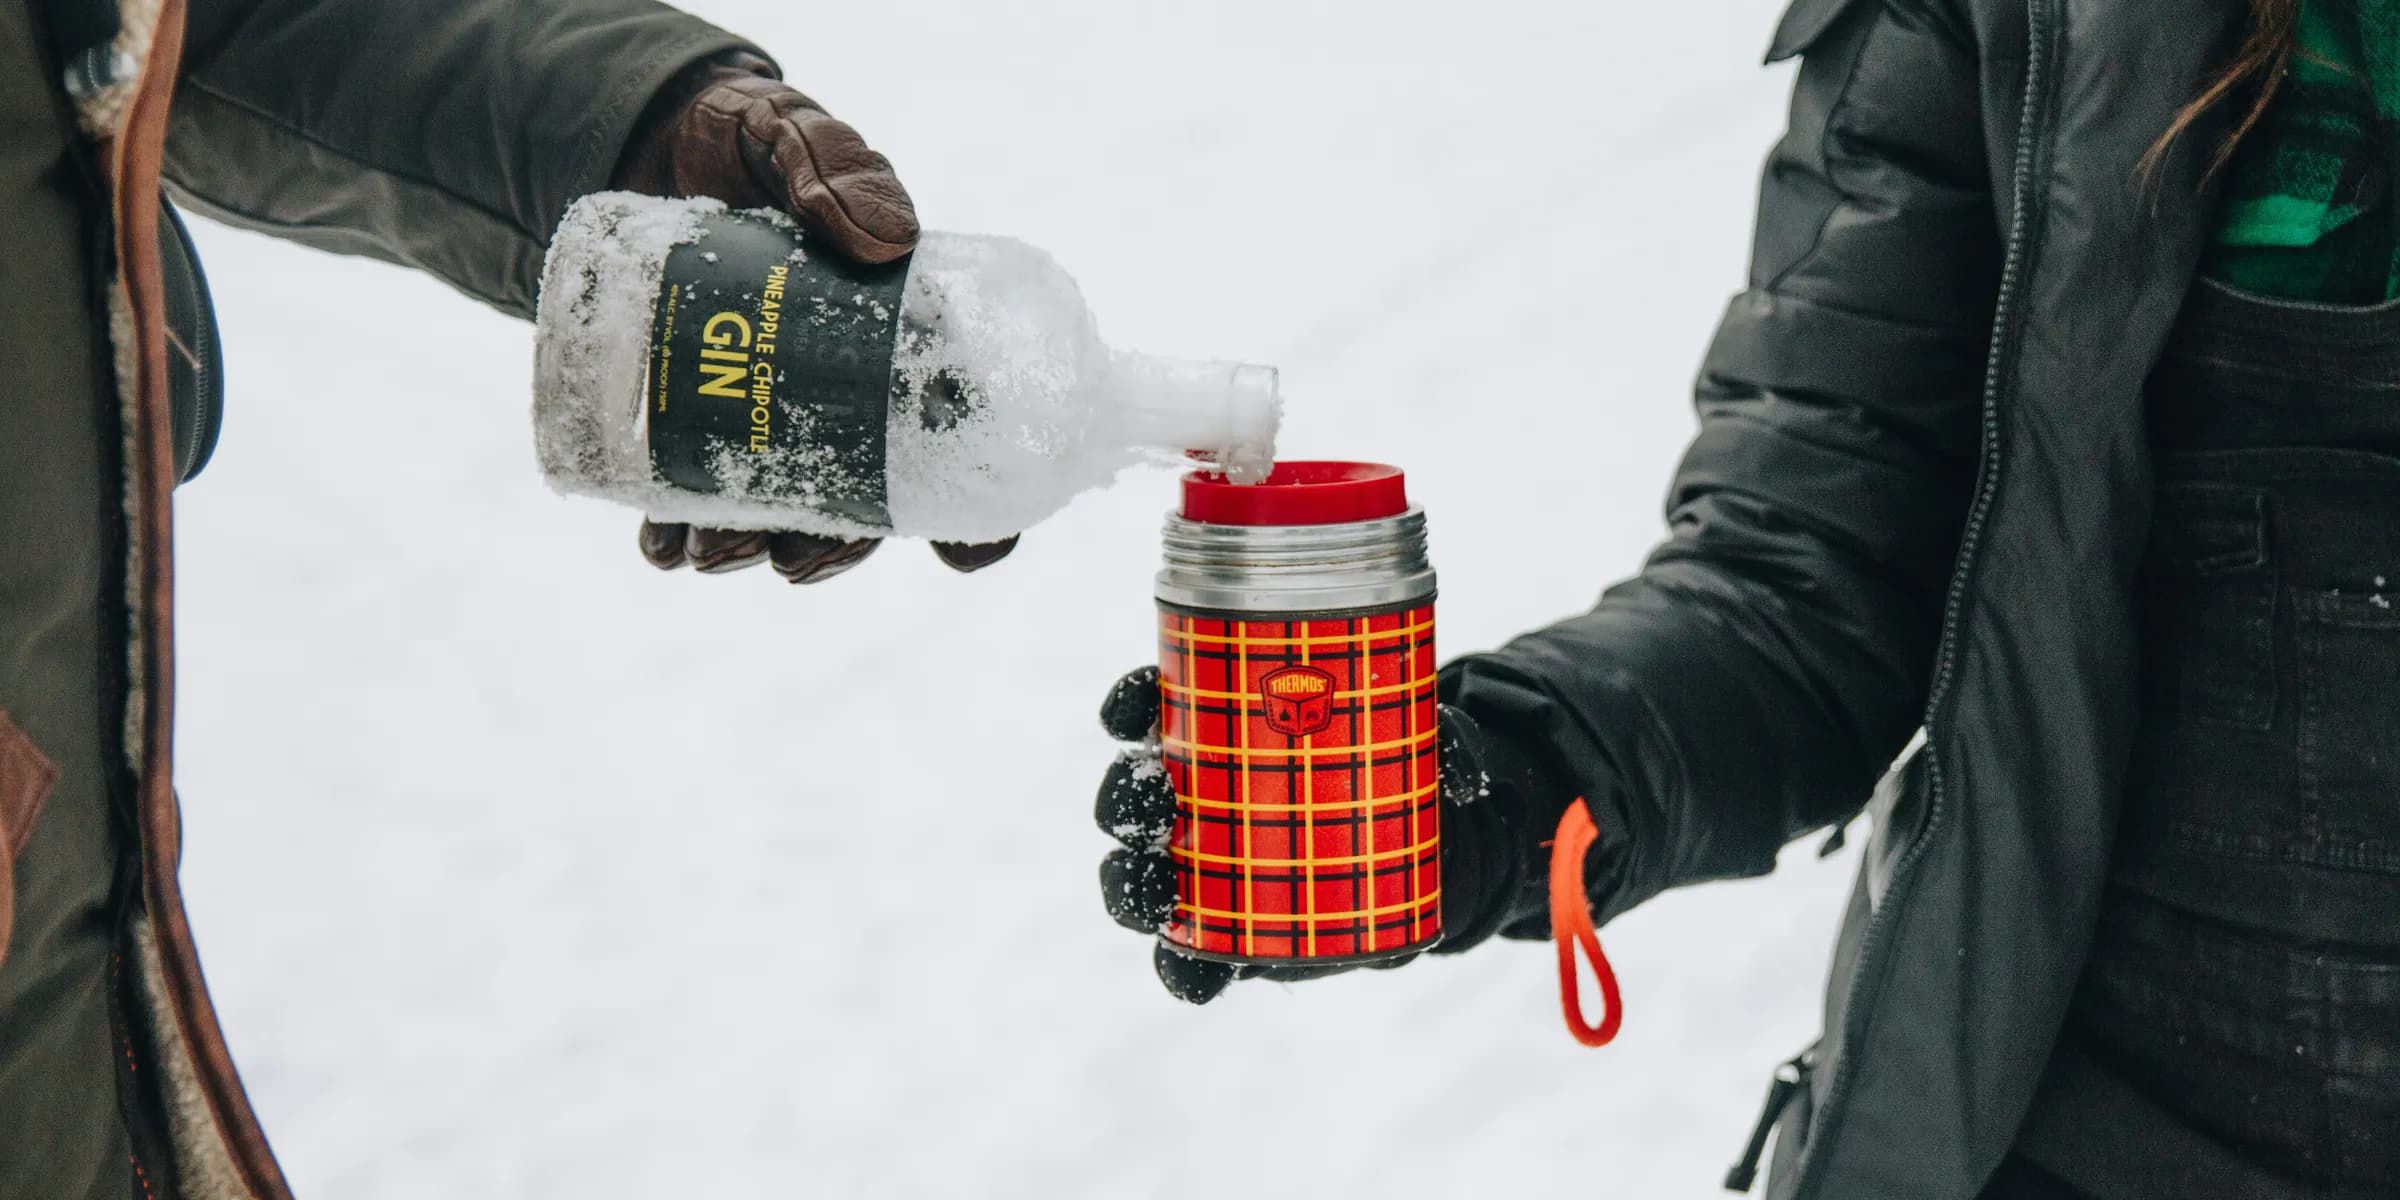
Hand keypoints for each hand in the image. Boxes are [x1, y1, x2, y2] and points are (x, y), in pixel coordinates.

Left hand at [614, 52, 1020, 581]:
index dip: (979, 514)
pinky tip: (658, 543)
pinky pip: (694, 488)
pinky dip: (675, 527)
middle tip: (791, 563)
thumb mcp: (802, 136)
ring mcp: (771, 404)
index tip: (959, 558)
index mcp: (904, 342)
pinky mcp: (696, 406)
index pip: (967, 441)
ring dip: (748, 546)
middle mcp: (846, 389)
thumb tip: (883, 241)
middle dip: (831, 548)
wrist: (650, 138)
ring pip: (779, 507)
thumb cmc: (755, 139)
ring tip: (703, 557)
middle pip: (865, 499)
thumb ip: (837, 166)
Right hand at [1092, 666, 1545, 1003]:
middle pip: (1129, 794)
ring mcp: (1198, 871)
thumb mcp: (1424, 753)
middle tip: (1157, 797)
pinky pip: (1182, 957)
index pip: (1151, 706)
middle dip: (1124, 795)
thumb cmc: (1398, 781)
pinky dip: (1179, 969)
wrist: (1423, 862)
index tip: (1141, 697)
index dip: (1131, 700)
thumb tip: (1454, 770)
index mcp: (1214, 735)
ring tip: (1155, 887)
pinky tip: (1194, 976)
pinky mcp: (1223, 936)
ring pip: (1135, 874)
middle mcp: (1191, 800)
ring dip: (1129, 881)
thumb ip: (1444, 751)